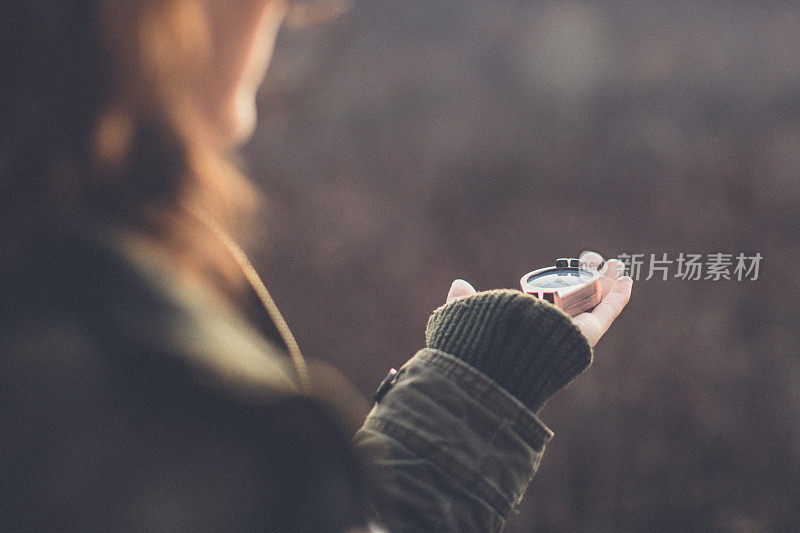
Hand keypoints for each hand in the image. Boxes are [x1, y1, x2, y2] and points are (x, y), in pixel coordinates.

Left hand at [445, 251, 632, 346]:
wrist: (495, 366)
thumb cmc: (476, 345)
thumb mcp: (468, 316)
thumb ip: (463, 302)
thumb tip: (458, 284)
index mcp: (525, 326)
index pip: (547, 303)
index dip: (559, 284)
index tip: (564, 266)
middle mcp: (549, 331)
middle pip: (575, 301)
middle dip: (588, 280)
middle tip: (595, 260)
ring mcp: (568, 333)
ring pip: (593, 304)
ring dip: (607, 284)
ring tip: (616, 264)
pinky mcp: (584, 336)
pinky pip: (606, 314)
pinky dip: (617, 298)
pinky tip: (627, 281)